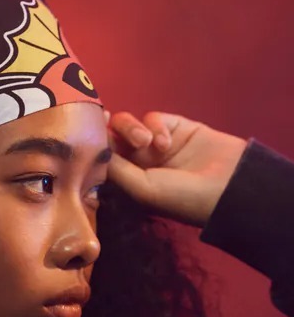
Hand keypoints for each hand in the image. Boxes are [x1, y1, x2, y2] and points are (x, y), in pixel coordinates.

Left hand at [104, 110, 247, 226]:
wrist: (227, 186)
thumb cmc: (181, 197)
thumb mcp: (141, 188)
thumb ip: (116, 168)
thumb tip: (93, 149)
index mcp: (129, 181)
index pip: (104, 158)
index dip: (94, 145)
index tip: (88, 132)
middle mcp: (139, 162)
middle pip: (113, 137)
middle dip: (111, 131)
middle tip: (109, 126)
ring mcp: (156, 144)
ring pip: (130, 124)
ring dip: (132, 129)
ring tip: (145, 142)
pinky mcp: (176, 127)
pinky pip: (155, 118)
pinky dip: (156, 126)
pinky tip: (166, 142)